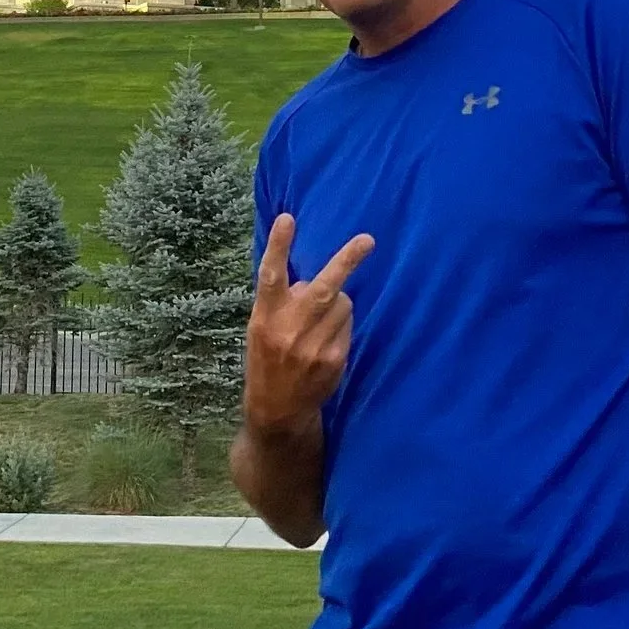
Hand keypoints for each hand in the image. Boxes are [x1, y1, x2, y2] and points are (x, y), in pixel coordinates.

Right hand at [243, 212, 374, 434]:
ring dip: (338, 302)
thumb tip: (311, 281)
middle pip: (324, 288)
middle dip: (347, 261)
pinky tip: (327, 340)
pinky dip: (341, 325)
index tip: (287, 218)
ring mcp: (314, 347)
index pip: (270, 275)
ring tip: (322, 319)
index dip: (278, 246)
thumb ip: (281, 303)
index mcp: (265, 316)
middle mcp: (289, 330)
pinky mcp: (333, 360)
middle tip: (367, 240)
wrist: (277, 410)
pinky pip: (347, 327)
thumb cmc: (267, 358)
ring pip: (343, 304)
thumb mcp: (261, 327)